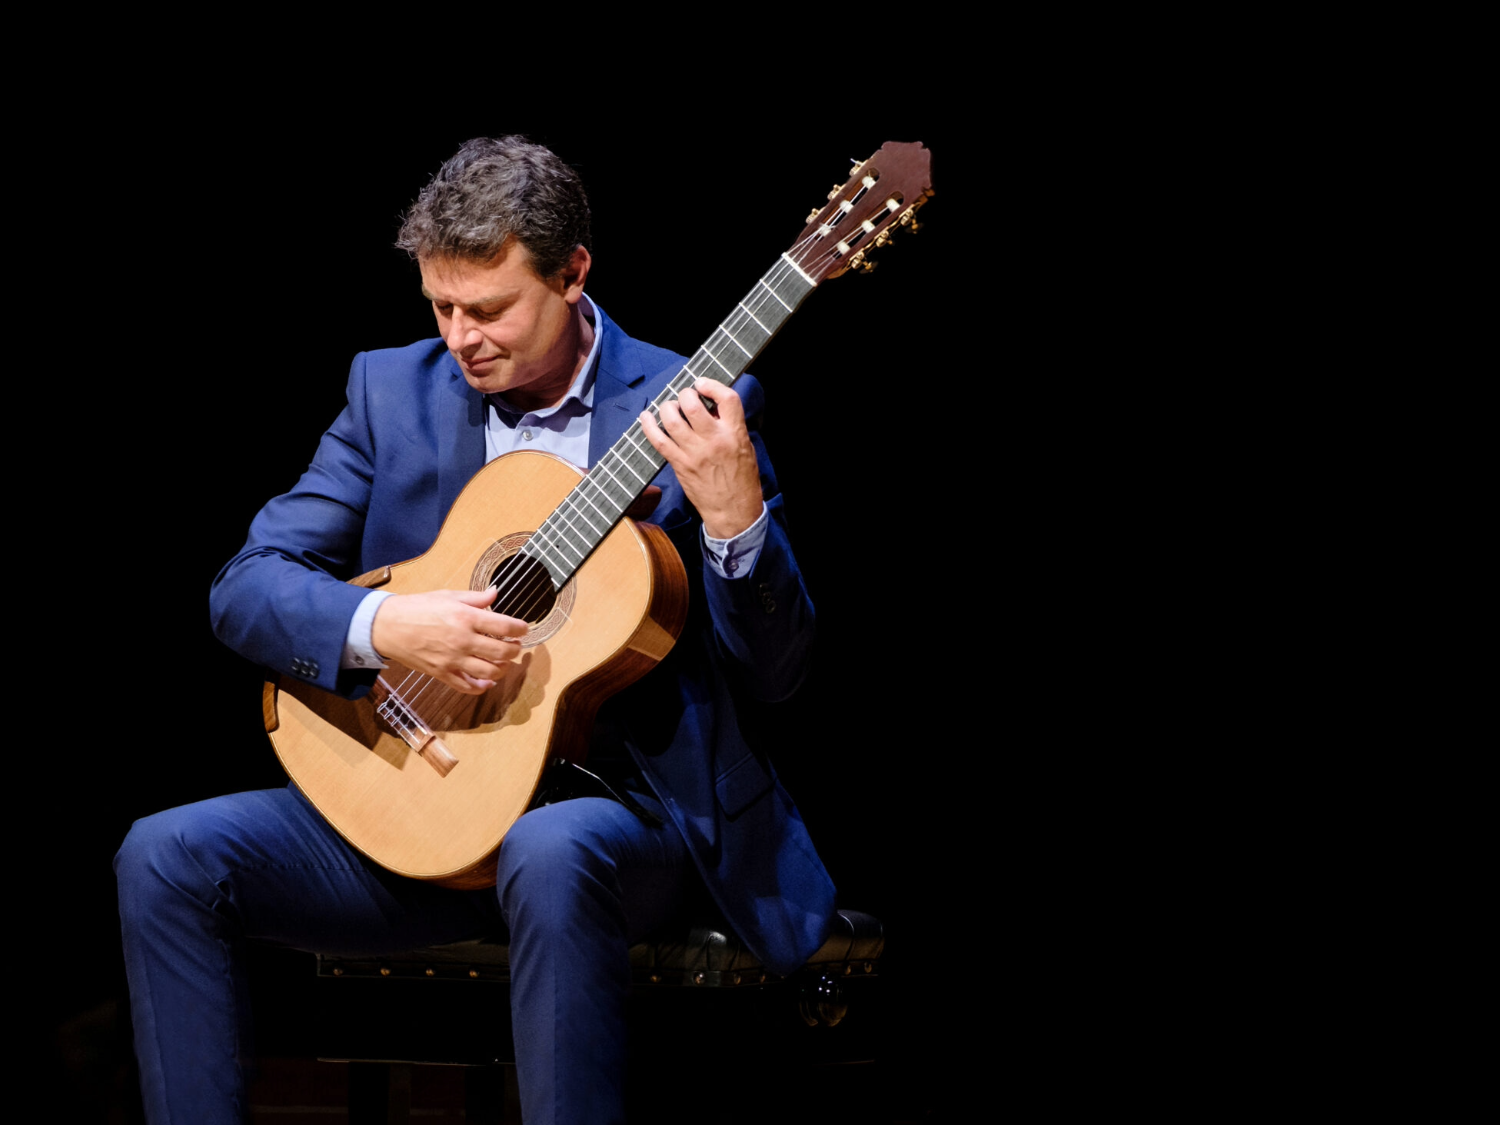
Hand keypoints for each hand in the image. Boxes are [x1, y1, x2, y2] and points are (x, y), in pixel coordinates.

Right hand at [370, 589, 526, 694]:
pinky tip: (488, 680)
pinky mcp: (442, 673)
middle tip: (515, 646)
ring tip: (503, 661)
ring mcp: (452, 660)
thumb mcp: (448, 596)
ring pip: (489, 672)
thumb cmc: (417, 607)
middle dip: (515, 650)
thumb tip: (495, 592)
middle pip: (502, 652)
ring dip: (502, 668)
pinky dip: (482, 686)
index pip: (505, 626)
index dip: (520, 629)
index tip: (524, 629)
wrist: (387, 626)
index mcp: (465, 617)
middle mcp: (462, 640)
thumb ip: (475, 597)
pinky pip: (468, 686)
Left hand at [639, 378, 762, 538]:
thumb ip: (730, 425)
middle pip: (692, 404)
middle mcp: (714, 440)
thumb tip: (710, 406)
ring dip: (667, 407)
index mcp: (735, 434)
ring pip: (672, 419)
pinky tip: (645, 418)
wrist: (733, 511)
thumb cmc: (741, 479)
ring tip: (670, 408)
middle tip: (685, 397)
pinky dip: (648, 426)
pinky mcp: (680, 465)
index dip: (712, 385)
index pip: (727, 398)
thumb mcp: (744, 447)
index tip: (703, 384)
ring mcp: (694, 453)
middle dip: (685, 394)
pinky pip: (659, 440)